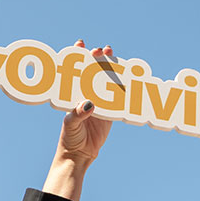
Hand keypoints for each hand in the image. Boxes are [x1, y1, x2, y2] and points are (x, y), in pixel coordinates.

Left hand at [42, 39, 113, 200]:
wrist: (79, 155)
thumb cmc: (68, 138)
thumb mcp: (70, 124)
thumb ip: (78, 114)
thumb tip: (89, 104)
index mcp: (72, 93)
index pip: (73, 70)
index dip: (76, 55)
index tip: (81, 45)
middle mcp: (85, 93)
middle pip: (93, 70)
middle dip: (98, 58)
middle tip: (103, 51)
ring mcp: (99, 101)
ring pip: (107, 80)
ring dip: (112, 69)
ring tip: (117, 58)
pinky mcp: (111, 112)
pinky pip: (118, 97)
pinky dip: (124, 88)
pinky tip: (130, 79)